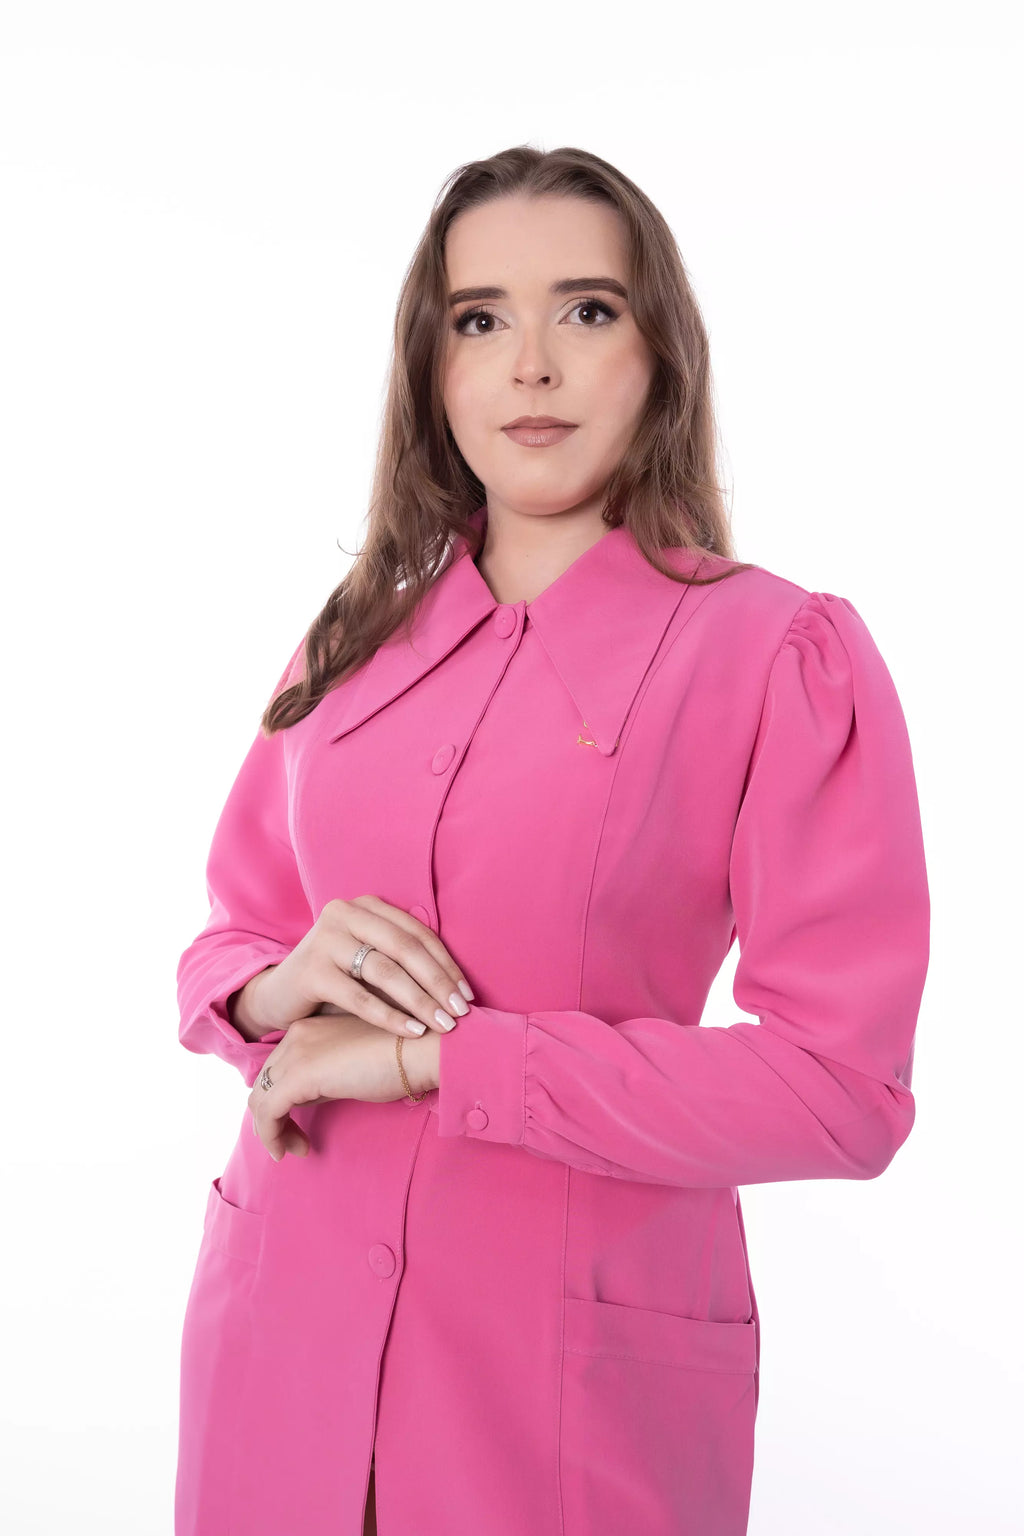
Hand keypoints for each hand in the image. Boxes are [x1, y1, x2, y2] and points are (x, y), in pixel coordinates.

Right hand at [234, 895, 472, 1042]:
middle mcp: (345, 912)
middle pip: (405, 947)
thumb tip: (458, 987)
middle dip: (438, 982)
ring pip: (385, 970)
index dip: (446, 963)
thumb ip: (402, 960)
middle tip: (461, 1012)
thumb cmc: (337, 979)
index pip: (417, 932)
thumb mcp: (370, 960)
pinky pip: (359, 996)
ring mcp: (325, 939)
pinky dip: (390, 1016)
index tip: (468, 995)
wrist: (280, 995)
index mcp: (367, 906)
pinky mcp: (311, 969)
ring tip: (442, 1024)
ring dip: (419, 1000)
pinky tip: (412, 1031)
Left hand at [247, 1013, 440, 1160]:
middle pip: (265, 1081)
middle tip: (292, 1143)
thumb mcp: (357, 1063)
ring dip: (270, 1129)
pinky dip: (271, 1135)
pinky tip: (287, 1151)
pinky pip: (267, 1112)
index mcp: (310, 1028)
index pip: (279, 1067)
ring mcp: (296, 1054)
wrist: (423, 1047)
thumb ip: (331, 1075)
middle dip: (272, 1116)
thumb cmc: (404, 1056)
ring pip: (260, 1097)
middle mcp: (297, 1035)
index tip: (301, 1124)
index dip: (283, 1098)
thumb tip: (313, 1098)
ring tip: (288, 1150)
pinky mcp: (299, 1076)